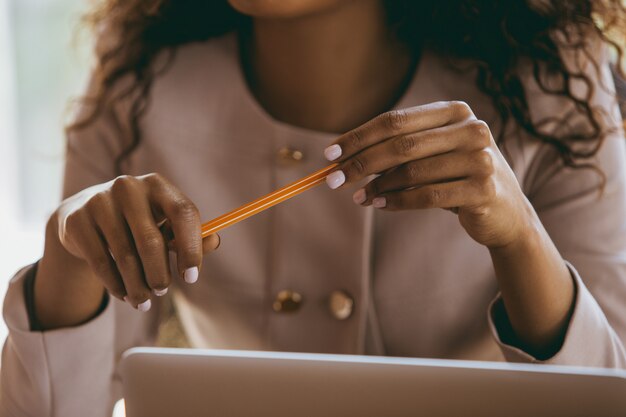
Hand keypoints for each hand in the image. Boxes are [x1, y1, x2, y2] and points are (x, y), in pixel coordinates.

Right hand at [47, 173, 219, 311]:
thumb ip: (193, 235)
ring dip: (138, 286)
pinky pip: (101, 262)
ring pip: (125, 256)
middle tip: (162, 292)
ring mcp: (99, 201)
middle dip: (159, 274)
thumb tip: (214, 241)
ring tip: (144, 302)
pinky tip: (124, 294)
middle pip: (151, 240)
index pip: (183, 213)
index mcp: (158, 185)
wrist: (84, 215)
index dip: (191, 248)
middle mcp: (128, 187)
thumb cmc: (138, 222)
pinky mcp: (77, 220)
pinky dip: (116, 285)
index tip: (191, 277)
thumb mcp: (166, 224)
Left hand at [323, 101, 535, 248]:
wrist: (505, 211)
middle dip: (361, 163)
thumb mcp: (432, 154)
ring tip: (359, 197)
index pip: (394, 121)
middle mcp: (472, 128)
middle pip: (401, 144)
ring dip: (378, 186)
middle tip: (333, 180)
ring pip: (412, 172)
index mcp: (455, 111)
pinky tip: (379, 205)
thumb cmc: (456, 177)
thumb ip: (397, 149)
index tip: (330, 154)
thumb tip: (343, 158)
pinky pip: (427, 196)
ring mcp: (481, 158)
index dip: (359, 137)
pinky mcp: (484, 189)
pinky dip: (397, 202)